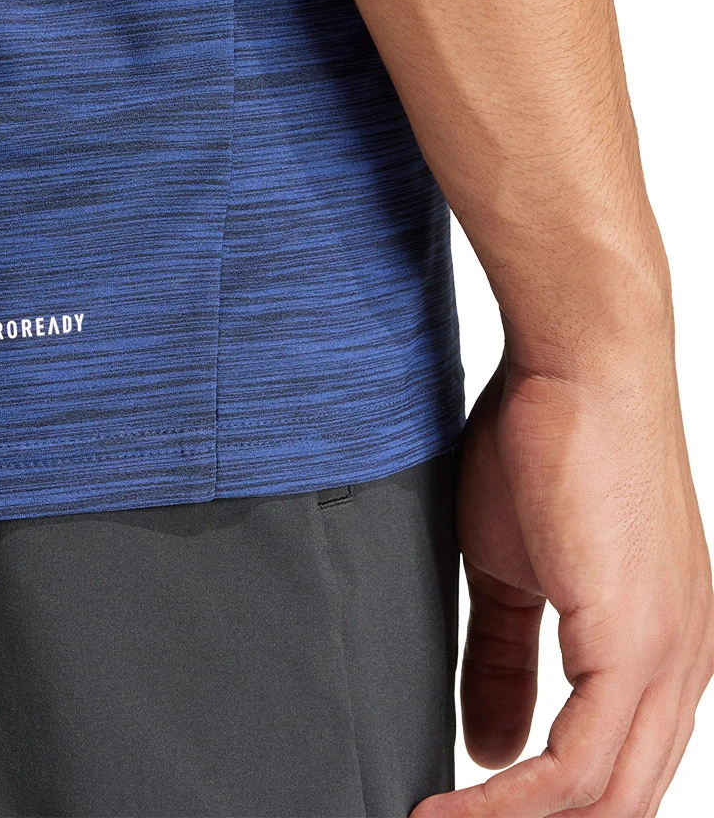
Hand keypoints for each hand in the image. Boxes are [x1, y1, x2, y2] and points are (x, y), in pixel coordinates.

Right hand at [412, 349, 713, 817]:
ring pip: (606, 803)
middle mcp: (685, 669)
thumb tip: (488, 744)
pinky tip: (453, 808)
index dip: (539, 812)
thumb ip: (503, 659)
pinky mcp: (636, 646)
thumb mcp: (509, 569)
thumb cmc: (543, 444)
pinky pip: (579, 769)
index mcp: (661, 651)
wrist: (578, 365)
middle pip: (617, 807)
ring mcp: (670, 661)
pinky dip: (510, 804)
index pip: (613, 773)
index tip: (461, 814)